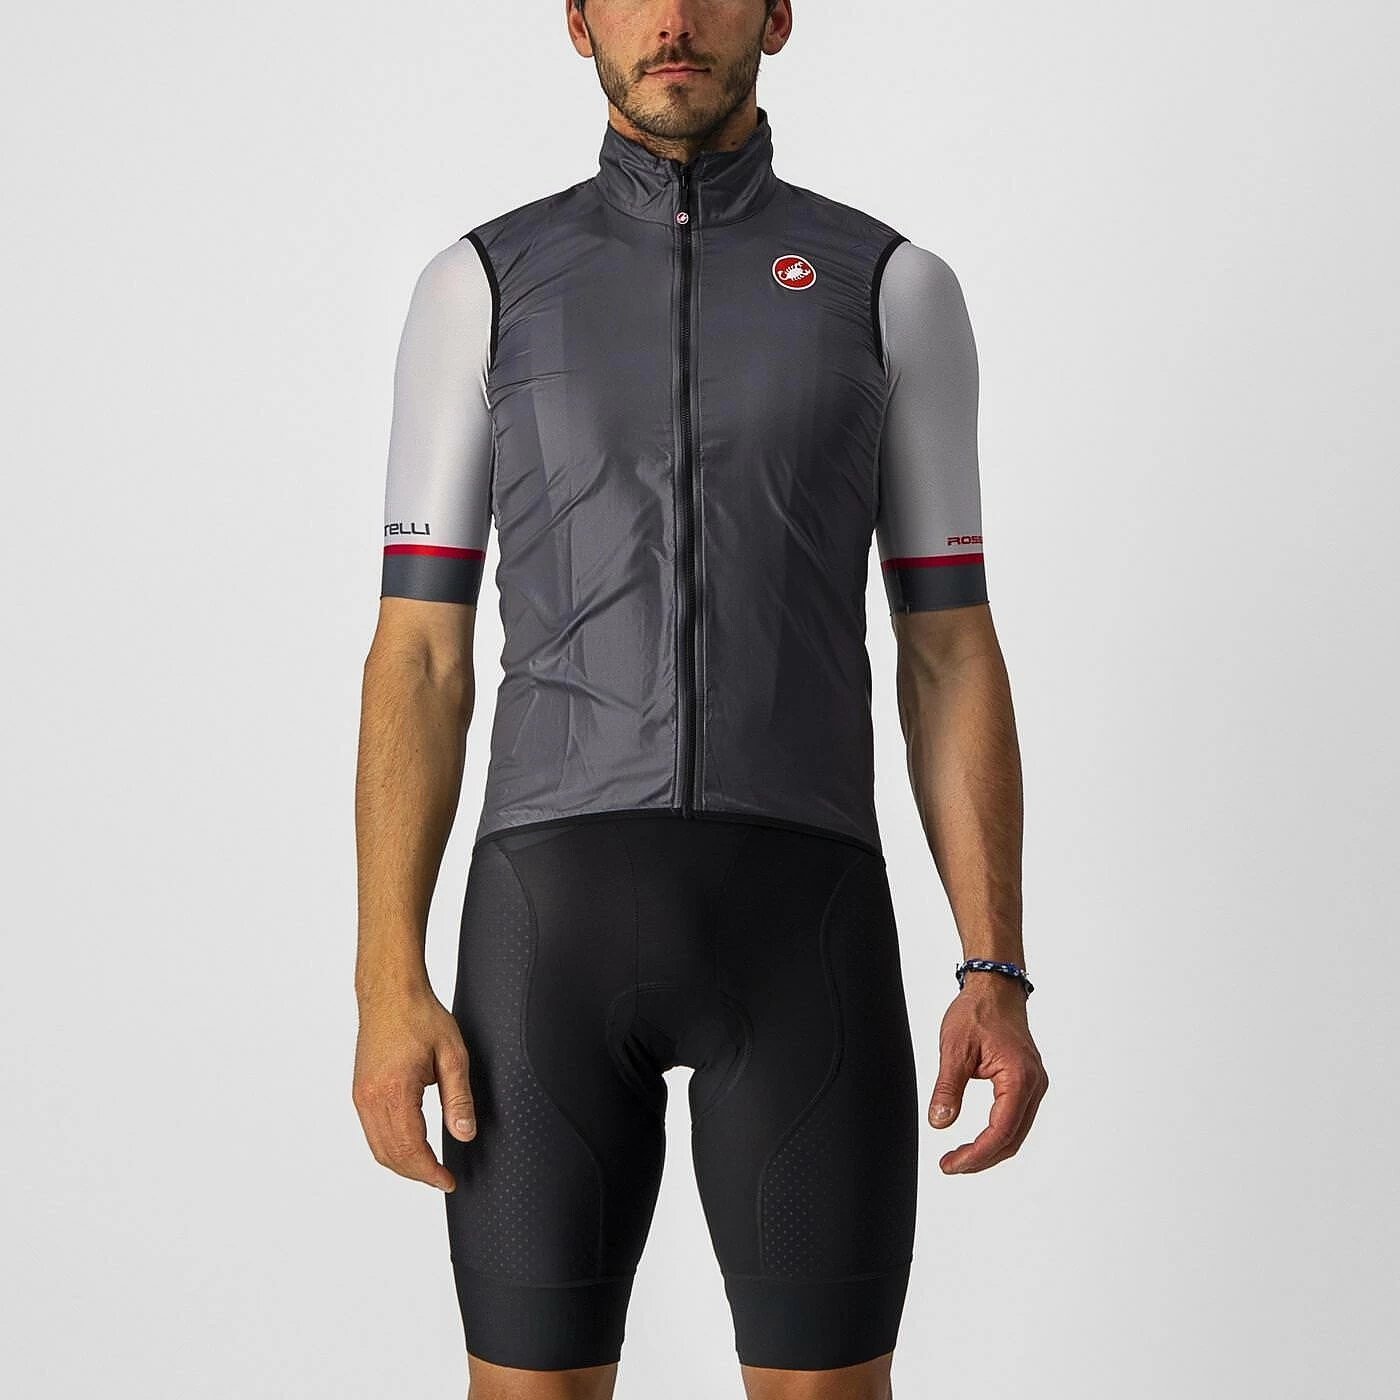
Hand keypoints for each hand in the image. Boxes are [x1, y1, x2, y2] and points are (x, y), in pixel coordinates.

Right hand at [352, 981, 476, 1191]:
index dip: (430, 1172)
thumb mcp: (453, 1055)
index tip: (449, 1181)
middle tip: (443, 1178)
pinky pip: (372, 1133)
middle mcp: (370, 1098)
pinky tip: (411, 1147)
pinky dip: (390, 1148)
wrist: (390, 992)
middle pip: (391, 1155)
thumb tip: (464, 1135)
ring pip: (378, 1148)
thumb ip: (459, 1098)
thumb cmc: (421, 1016)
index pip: (410, 1148)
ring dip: (403, 1164)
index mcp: (394, 1090)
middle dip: (418, 1173)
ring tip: (430, 1168)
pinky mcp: (359, 1092)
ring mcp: (361, 1096)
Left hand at [928, 972, 1048, 1172]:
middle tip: (951, 1165)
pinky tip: (978, 1140)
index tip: (951, 1164)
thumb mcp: (954, 1050)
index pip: (1001, 1132)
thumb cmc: (978, 1011)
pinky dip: (998, 1134)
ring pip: (1016, 1132)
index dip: (976, 1155)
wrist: (995, 988)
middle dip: (982, 1158)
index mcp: (1019, 1078)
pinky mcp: (1028, 1082)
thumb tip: (940, 1123)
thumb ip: (948, 1088)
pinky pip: (1017, 1118)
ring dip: (990, 1149)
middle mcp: (1034, 1085)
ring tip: (960, 1158)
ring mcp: (1034, 1084)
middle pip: (1012, 1139)